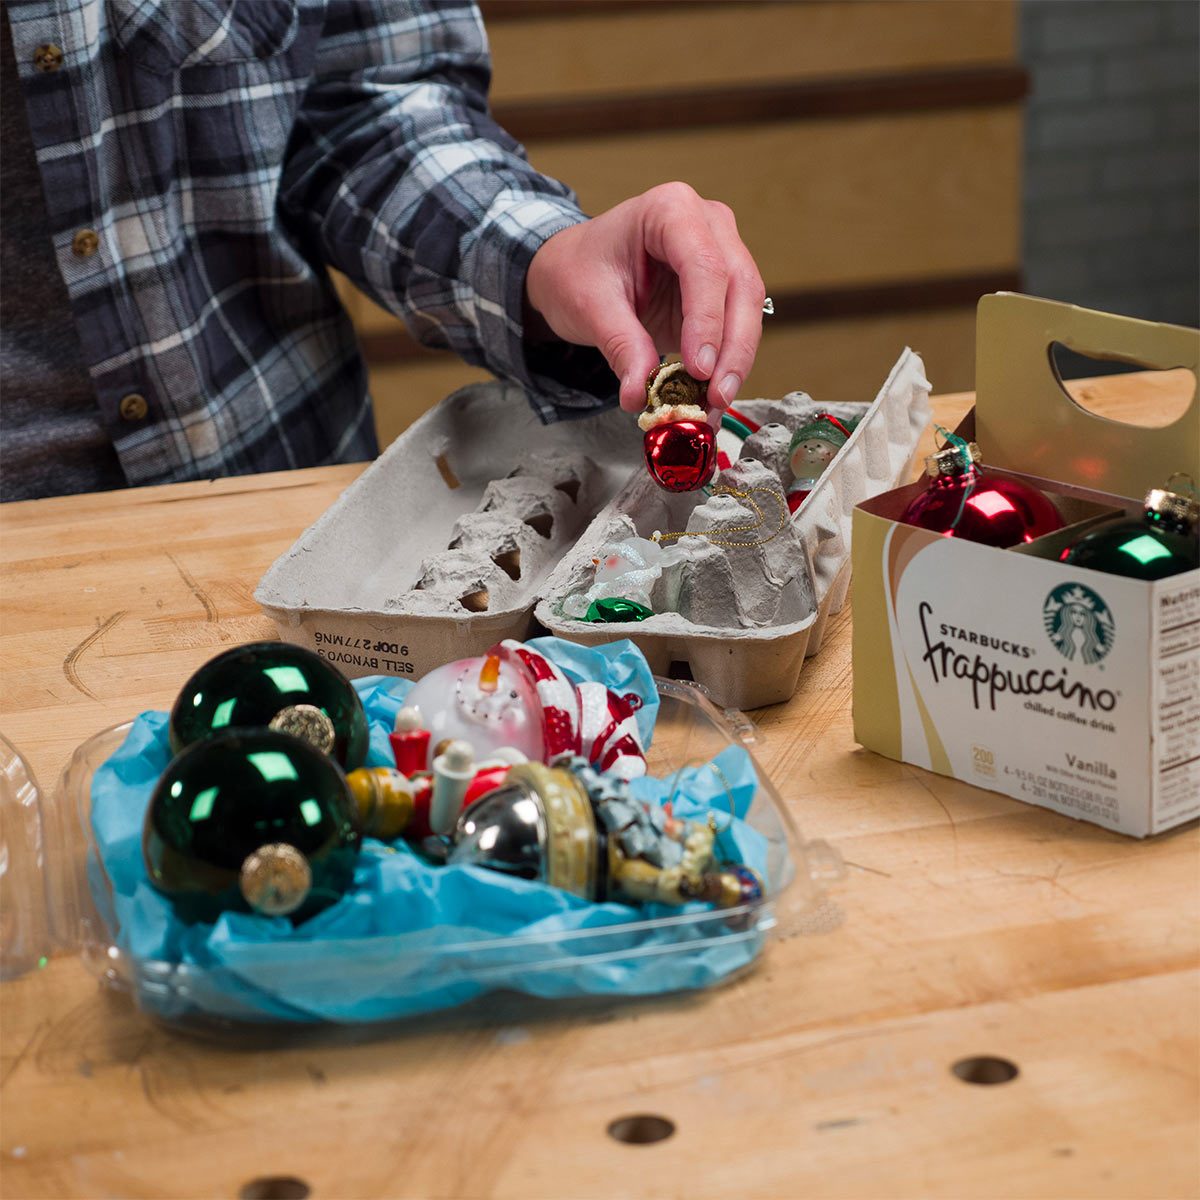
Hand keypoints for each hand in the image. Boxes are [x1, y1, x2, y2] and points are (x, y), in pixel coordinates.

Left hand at [524, 182, 765, 413]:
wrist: (575, 269)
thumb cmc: (578, 270)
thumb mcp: (590, 306)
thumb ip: (621, 346)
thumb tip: (641, 394)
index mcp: (671, 210)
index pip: (705, 265)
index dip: (707, 320)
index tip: (698, 368)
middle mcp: (707, 224)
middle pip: (740, 286)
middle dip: (733, 347)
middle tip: (717, 396)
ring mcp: (722, 253)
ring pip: (748, 309)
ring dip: (736, 360)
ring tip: (714, 404)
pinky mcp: (722, 289)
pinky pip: (737, 327)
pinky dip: (727, 363)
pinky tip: (712, 397)